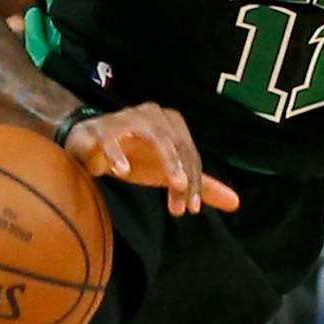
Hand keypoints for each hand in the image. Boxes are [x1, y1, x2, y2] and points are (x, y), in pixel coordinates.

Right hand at [65, 104, 240, 215]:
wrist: (87, 146)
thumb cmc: (132, 156)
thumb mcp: (167, 173)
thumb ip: (199, 185)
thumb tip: (235, 203)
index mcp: (171, 123)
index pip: (190, 153)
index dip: (195, 181)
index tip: (192, 208)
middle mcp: (153, 114)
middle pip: (177, 145)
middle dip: (183, 175)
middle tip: (184, 205)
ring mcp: (127, 118)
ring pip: (153, 136)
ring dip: (166, 160)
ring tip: (174, 183)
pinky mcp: (101, 128)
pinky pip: (110, 138)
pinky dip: (117, 153)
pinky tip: (122, 171)